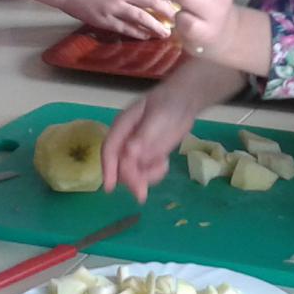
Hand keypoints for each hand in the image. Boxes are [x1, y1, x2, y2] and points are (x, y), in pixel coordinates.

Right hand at [60, 0, 175, 39]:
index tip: (166, 1)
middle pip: (152, 0)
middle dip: (166, 10)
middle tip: (176, 18)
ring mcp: (113, 6)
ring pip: (142, 16)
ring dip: (156, 26)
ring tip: (166, 33)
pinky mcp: (104, 19)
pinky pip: (125, 27)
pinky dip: (138, 32)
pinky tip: (145, 36)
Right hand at [101, 82, 204, 202]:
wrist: (185, 101)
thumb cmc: (168, 102)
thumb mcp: (157, 116)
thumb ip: (144, 135)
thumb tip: (129, 153)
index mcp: (122, 126)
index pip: (109, 150)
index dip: (108, 169)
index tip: (110, 188)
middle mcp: (126, 140)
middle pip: (119, 166)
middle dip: (130, 179)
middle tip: (142, 192)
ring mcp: (137, 149)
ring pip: (132, 173)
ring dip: (144, 178)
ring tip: (161, 167)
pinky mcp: (149, 156)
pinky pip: (146, 172)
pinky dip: (154, 174)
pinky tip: (164, 164)